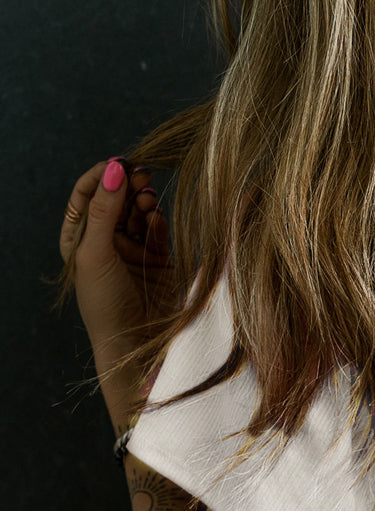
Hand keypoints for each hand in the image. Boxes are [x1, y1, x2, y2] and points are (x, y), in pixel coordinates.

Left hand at [59, 156, 177, 368]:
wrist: (136, 345)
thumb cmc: (105, 304)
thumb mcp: (95, 253)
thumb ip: (104, 211)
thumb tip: (114, 169)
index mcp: (79, 240)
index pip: (87, 195)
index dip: (102, 177)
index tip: (118, 165)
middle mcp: (105, 243)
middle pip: (116, 200)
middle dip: (127, 185)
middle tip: (142, 175)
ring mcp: (133, 251)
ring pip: (138, 212)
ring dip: (143, 201)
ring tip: (149, 198)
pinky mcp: (158, 261)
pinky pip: (158, 232)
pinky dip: (157, 222)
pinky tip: (157, 219)